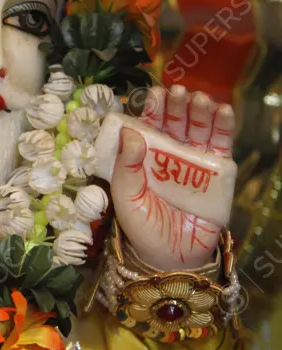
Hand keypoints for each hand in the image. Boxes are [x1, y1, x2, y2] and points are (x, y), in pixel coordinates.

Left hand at [109, 85, 236, 270]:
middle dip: (176, 106)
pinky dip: (224, 127)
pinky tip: (223, 111)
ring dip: (199, 112)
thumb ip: (126, 165)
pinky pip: (221, 147)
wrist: (171, 257)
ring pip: (198, 130)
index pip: (149, 127)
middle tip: (178, 92)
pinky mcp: (218, 175)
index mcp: (144, 157)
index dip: (153, 110)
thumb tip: (131, 132)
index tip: (155, 94)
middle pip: (175, 123)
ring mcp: (195, 163)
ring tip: (198, 98)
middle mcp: (170, 155)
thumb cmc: (142, 226)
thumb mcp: (125, 195)